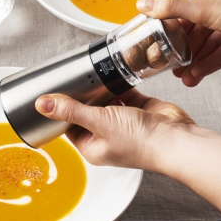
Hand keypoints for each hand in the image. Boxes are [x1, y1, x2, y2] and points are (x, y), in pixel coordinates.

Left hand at [35, 90, 220, 220]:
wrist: (178, 140)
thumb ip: (71, 111)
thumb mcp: (98, 122)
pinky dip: (117, 84)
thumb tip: (42, 105)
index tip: (52, 92)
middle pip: (85, 112)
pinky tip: (110, 73)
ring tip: (88, 73)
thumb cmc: (142, 142)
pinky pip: (123, 93)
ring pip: (104, 102)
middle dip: (80, 96)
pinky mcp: (140, 110)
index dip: (60, 110)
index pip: (68, 126)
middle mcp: (107, 136)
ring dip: (99, 89)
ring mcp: (124, 123)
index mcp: (92, 147)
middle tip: (69, 78)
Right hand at [136, 0, 220, 85]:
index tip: (159, 43)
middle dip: (184, 49)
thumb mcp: (204, 8)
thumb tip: (143, 3)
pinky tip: (197, 74)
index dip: (172, 28)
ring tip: (183, 75)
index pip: (185, 7)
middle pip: (196, 27)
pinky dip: (210, 63)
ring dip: (195, 60)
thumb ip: (171, 8)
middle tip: (170, 64)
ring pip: (209, 42)